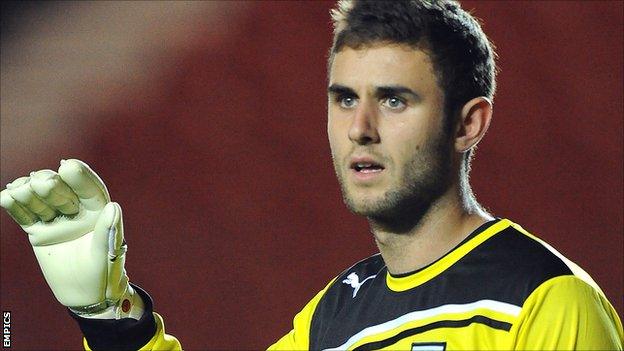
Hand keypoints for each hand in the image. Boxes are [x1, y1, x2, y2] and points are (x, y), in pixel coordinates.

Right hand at [1, 159, 132, 314]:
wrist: (84, 292)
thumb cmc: (104, 271)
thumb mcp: (108, 252)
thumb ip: (109, 230)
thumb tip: (114, 207)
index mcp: (98, 211)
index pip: (89, 189)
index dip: (80, 177)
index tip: (69, 165)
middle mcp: (76, 211)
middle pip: (61, 191)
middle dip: (50, 184)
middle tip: (41, 181)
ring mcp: (56, 220)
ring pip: (40, 201)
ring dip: (29, 192)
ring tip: (19, 188)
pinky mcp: (39, 232)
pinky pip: (25, 216)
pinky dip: (15, 207)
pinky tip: (7, 197)